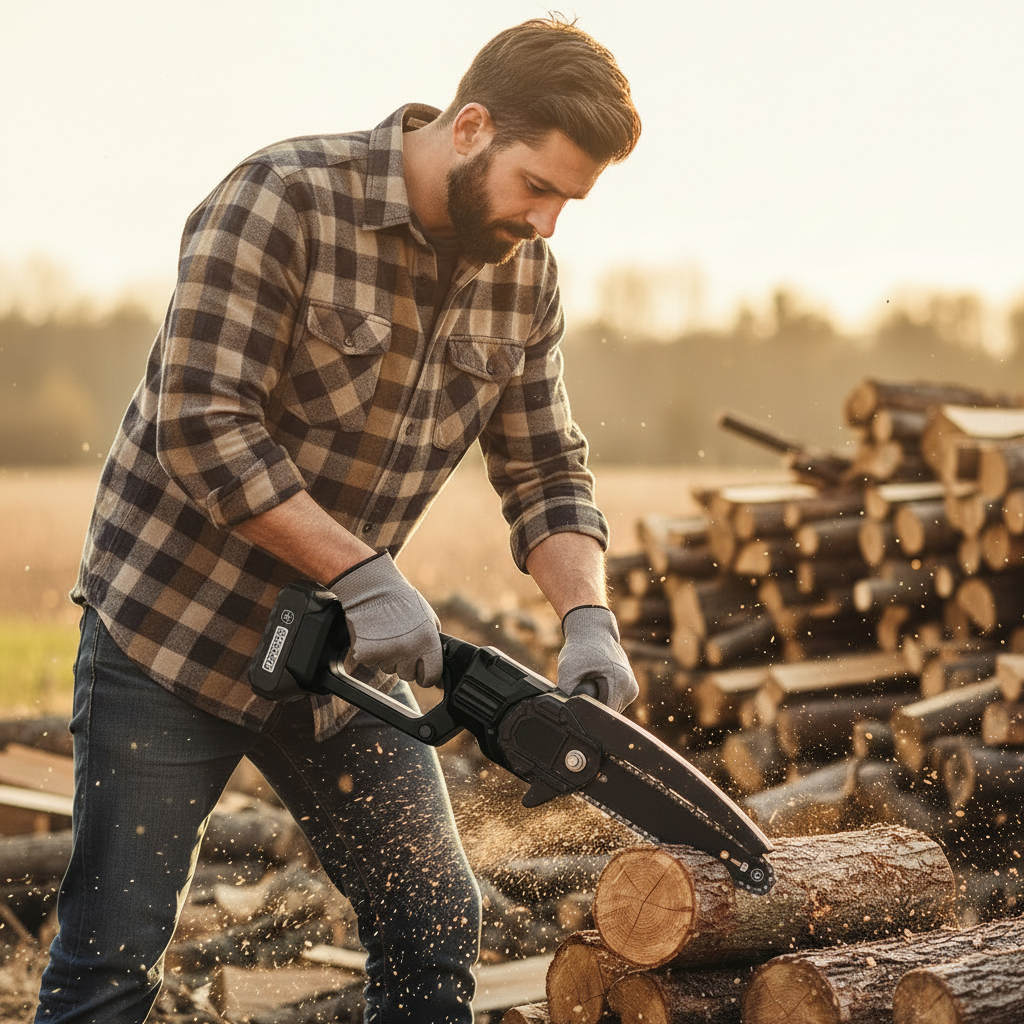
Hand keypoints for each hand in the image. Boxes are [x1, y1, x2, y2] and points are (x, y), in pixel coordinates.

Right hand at [329, 552, 442, 685]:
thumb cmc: (402, 601)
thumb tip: (435, 665)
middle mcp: (408, 650)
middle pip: (408, 675)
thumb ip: (433, 643)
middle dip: (405, 664)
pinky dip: (372, 653)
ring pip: (389, 669)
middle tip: (399, 642)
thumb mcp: (429, 618)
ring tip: (386, 634)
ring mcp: (387, 654)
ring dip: (388, 657)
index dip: (426, 675)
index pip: (431, 677)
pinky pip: (372, 663)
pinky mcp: (366, 654)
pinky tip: (374, 635)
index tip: (422, 671)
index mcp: (427, 642)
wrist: (372, 588)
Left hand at [556, 605, 638, 712]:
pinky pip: (612, 701)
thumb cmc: (581, 648)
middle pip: (607, 713)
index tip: (576, 706)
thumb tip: (564, 712)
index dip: (587, 714)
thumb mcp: (568, 669)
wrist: (593, 631)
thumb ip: (566, 693)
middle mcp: (631, 689)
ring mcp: (632, 689)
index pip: (603, 715)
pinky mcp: (629, 688)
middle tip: (580, 688)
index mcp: (621, 685)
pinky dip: (602, 695)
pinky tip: (595, 681)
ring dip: (597, 700)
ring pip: (609, 708)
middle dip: (592, 705)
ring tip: (588, 682)